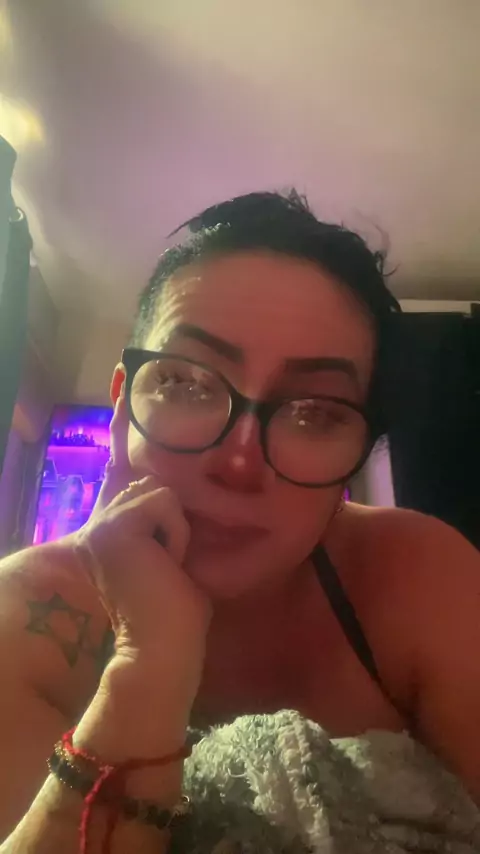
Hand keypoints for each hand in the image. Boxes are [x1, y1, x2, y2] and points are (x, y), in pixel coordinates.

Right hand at [72, 394, 211, 710]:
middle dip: (162, 488)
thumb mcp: (178, 558)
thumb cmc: (179, 614)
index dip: (119, 427)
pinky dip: (176, 536)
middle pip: (149, 477)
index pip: (118, 470)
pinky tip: (167, 564)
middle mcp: (99, 524)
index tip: (120, 381)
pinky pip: (165, 504)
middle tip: (144, 426)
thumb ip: (171, 524)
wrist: (167, 647)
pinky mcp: (114, 525)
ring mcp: (102, 524)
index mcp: (112, 531)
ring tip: (169, 566)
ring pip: (162, 491)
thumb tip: (185, 492)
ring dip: (177, 530)